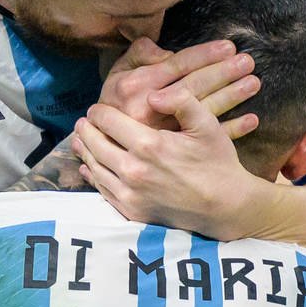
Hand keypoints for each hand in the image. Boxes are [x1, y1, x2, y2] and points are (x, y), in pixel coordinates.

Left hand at [73, 84, 268, 237]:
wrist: (224, 207)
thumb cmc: (217, 162)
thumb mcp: (207, 124)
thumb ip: (181, 101)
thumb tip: (151, 95)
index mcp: (148, 145)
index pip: (108, 121)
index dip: (99, 112)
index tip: (96, 108)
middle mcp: (133, 171)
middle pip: (96, 144)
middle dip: (87, 130)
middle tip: (82, 122)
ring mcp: (130, 194)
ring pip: (96, 168)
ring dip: (86, 152)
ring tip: (80, 140)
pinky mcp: (132, 211)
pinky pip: (103, 191)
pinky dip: (93, 177)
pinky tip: (89, 168)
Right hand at [97, 37, 260, 139]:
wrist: (105, 147)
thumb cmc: (115, 105)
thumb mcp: (118, 76)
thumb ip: (138, 57)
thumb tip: (163, 50)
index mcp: (136, 88)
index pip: (176, 66)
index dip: (203, 55)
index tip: (227, 47)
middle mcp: (150, 110)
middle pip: (193, 87)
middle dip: (223, 73)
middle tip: (248, 62)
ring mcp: (163, 133)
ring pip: (202, 112)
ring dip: (231, 97)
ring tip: (253, 83)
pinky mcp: (173, 151)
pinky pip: (204, 139)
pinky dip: (231, 130)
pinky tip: (251, 120)